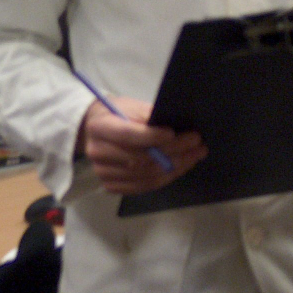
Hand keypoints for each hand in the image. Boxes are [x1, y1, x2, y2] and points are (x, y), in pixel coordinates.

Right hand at [79, 97, 206, 194]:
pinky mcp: (110, 185)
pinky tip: (179, 168)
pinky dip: (165, 178)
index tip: (174, 132)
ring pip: (144, 175)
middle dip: (173, 152)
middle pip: (140, 158)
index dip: (152, 136)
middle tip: (197, 144)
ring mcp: (102, 172)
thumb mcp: (131, 106)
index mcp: (99, 127)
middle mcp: (97, 152)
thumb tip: (178, 128)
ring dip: (174, 167)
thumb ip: (150, 116)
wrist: (95, 129)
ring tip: (194, 156)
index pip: (128, 135)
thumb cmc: (117, 114)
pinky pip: (143, 187)